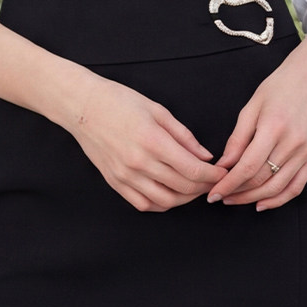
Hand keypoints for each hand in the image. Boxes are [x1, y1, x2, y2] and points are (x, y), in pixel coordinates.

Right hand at [68, 72, 223, 212]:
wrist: (83, 107)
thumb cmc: (120, 102)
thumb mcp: (158, 111)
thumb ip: (184, 136)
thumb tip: (206, 156)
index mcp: (153, 141)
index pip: (193, 170)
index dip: (213, 175)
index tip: (223, 173)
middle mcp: (139, 163)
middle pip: (183, 187)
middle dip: (204, 187)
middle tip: (213, 181)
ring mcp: (125, 176)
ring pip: (165, 201)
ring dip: (185, 198)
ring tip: (194, 188)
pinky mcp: (115, 183)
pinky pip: (144, 204)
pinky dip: (162, 204)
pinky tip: (170, 194)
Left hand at [207, 5, 306, 210]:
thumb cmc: (278, 88)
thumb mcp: (251, 107)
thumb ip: (237, 139)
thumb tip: (223, 166)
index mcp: (273, 127)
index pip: (247, 167)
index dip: (228, 184)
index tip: (213, 193)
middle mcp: (293, 143)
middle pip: (260, 180)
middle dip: (237, 192)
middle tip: (219, 196)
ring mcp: (306, 152)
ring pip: (277, 188)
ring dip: (253, 198)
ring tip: (235, 199)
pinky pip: (296, 187)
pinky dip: (278, 199)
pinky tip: (261, 203)